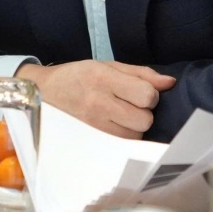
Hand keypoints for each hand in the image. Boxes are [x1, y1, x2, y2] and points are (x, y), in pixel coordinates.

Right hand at [16, 60, 175, 138]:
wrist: (42, 93)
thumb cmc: (78, 76)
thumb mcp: (107, 65)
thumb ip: (141, 73)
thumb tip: (170, 83)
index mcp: (103, 78)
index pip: (146, 95)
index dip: (150, 95)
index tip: (139, 93)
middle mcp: (98, 103)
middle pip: (144, 119)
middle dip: (143, 112)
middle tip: (130, 106)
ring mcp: (93, 126)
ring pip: (135, 136)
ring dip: (134, 127)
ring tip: (120, 116)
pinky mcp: (90, 141)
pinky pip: (121, 146)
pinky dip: (124, 137)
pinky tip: (115, 127)